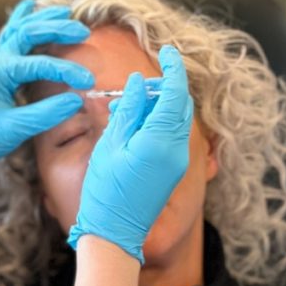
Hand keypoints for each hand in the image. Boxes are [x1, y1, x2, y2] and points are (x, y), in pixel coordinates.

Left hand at [0, 0, 93, 189]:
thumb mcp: (17, 129)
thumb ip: (47, 113)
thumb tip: (76, 99)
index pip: (39, 64)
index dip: (66, 70)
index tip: (88, 80)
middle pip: (29, 33)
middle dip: (57, 28)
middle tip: (82, 30)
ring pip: (21, 29)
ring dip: (43, 19)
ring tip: (66, 12)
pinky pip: (11, 35)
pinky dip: (22, 19)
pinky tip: (28, 4)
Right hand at [68, 45, 193, 262]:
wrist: (114, 234)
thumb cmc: (104, 192)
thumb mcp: (110, 145)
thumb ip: (127, 111)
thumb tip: (139, 83)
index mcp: (159, 140)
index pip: (175, 93)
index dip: (173, 68)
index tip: (167, 51)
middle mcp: (176, 150)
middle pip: (181, 105)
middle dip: (167, 86)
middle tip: (144, 78)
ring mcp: (178, 162)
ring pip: (179, 120)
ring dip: (163, 104)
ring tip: (135, 100)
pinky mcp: (174, 171)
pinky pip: (174, 135)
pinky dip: (162, 120)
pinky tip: (140, 121)